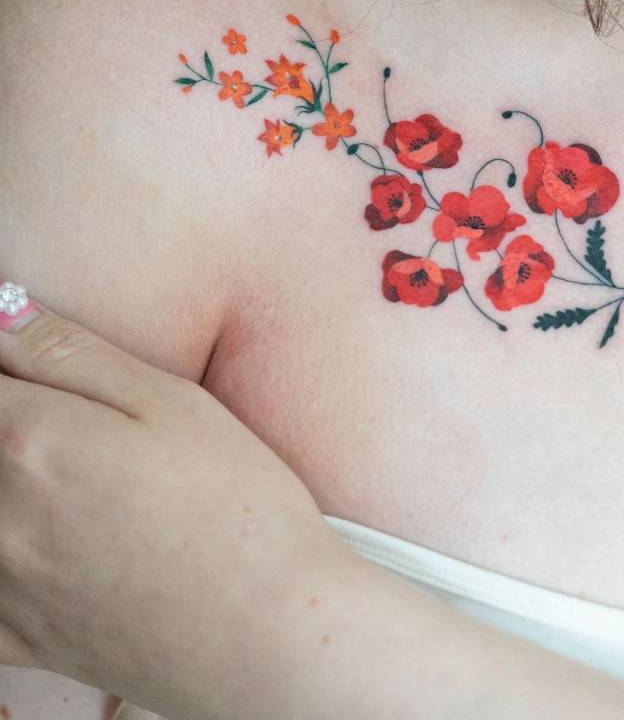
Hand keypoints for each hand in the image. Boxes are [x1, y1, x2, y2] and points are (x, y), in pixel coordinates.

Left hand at [0, 287, 332, 717]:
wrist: (269, 632)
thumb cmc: (236, 504)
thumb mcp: (171, 403)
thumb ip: (73, 353)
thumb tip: (2, 310)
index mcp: (32, 440)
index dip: (4, 361)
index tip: (26, 362)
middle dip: (9, 416)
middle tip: (63, 423)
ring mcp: (3, 584)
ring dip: (5, 478)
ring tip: (65, 473)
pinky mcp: (19, 640)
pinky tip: (32, 540)